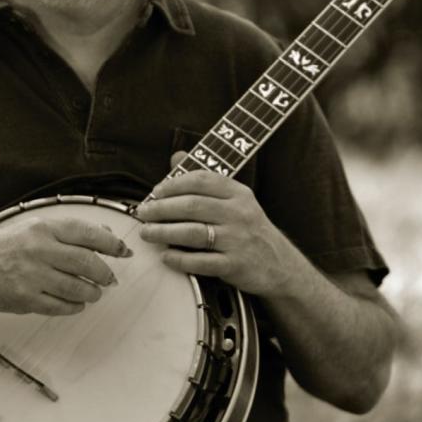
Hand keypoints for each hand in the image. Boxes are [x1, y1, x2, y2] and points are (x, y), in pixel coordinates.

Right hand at [0, 216, 131, 315]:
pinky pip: (61, 307)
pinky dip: (75, 306)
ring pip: (78, 288)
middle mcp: (39, 250)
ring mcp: (32, 276)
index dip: (111, 244)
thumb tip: (106, 237)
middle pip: (87, 263)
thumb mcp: (35, 229)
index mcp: (43, 229)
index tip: (123, 252)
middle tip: (109, 279)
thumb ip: (69, 232)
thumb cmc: (5, 247)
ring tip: (93, 292)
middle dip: (105, 274)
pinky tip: (76, 303)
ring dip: (92, 292)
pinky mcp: (26, 299)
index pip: (87, 234)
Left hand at [135, 152, 302, 296]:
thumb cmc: (249, 229)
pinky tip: (165, 256)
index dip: (174, 184)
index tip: (155, 191)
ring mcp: (237, 240)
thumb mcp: (235, 200)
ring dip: (164, 232)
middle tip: (142, 213)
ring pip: (193, 233)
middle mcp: (239, 213)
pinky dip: (179, 259)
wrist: (279, 265)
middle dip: (161, 209)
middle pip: (192, 206)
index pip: (201, 180)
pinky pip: (200, 262)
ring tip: (146, 233)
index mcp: (238, 193)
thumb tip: (176, 156)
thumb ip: (205, 181)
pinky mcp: (234, 265)